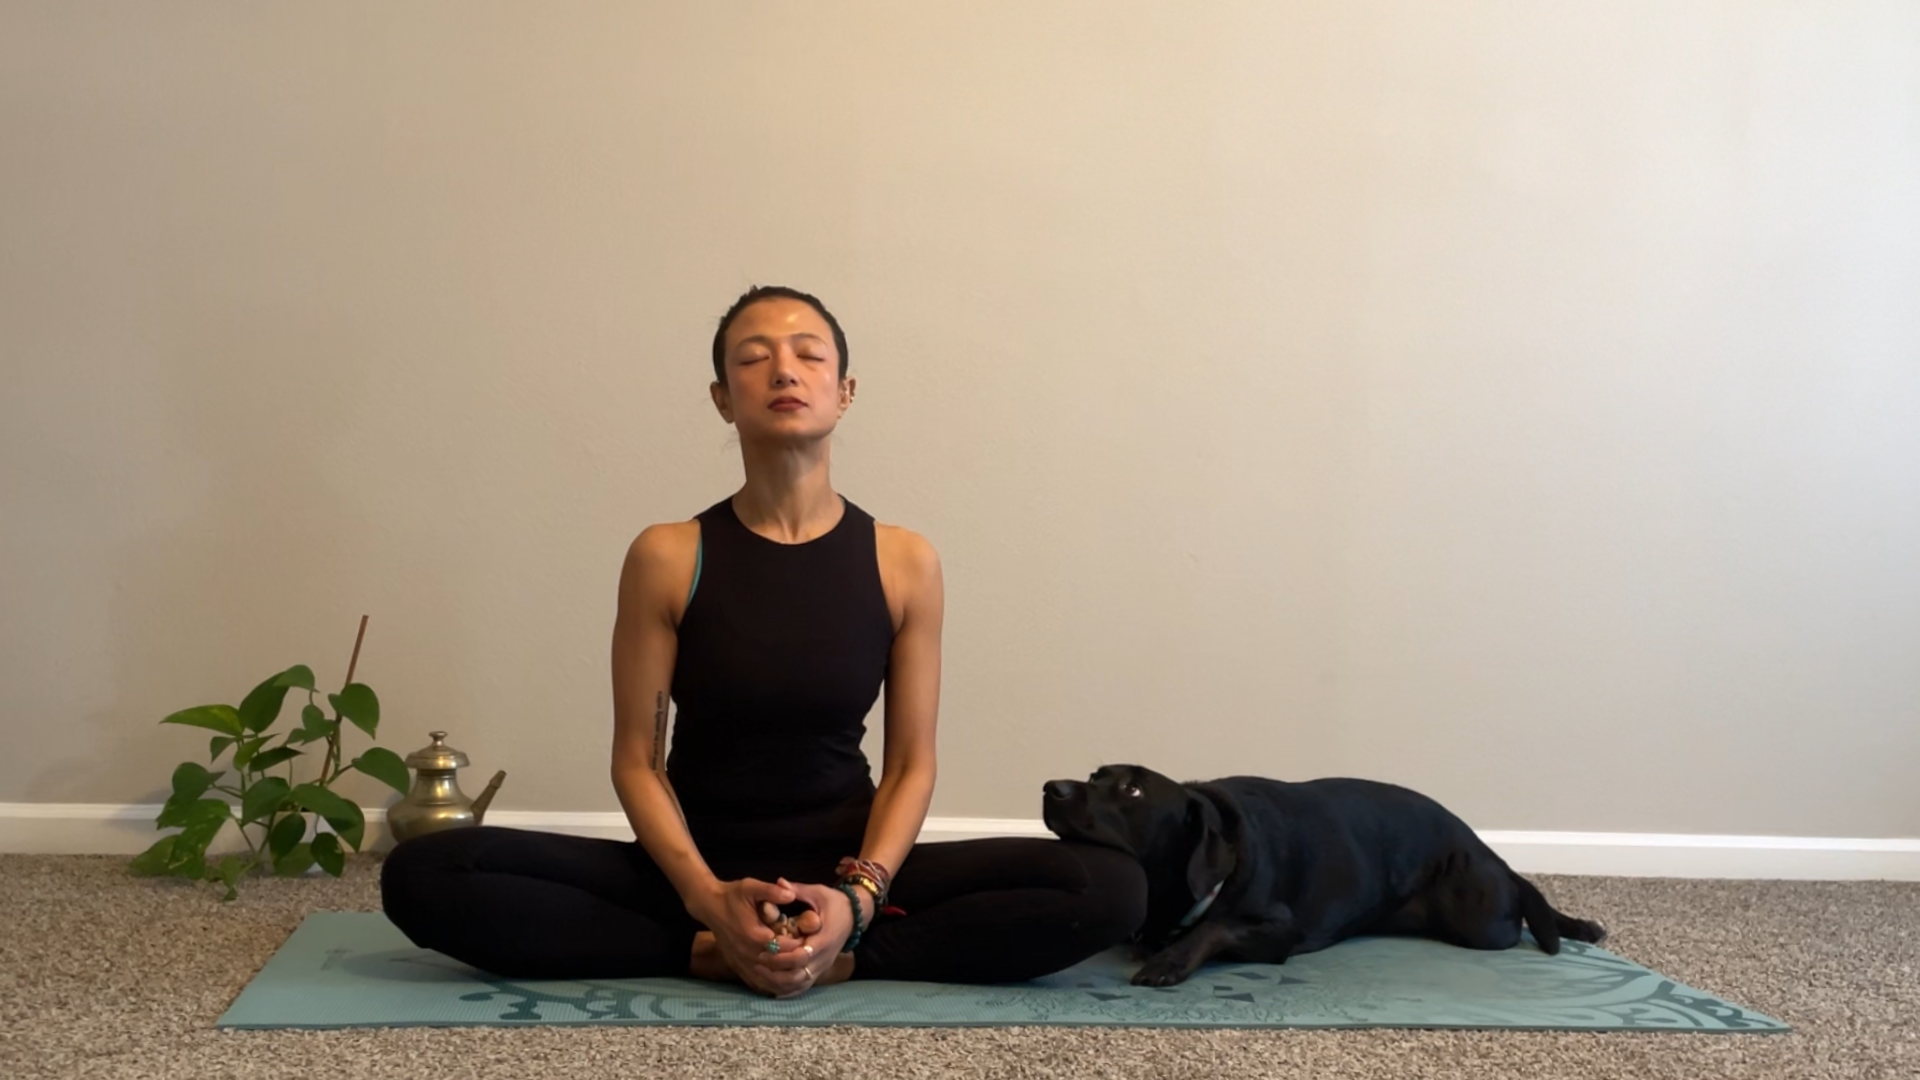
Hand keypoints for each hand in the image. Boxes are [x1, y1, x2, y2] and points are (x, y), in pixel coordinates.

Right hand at [686, 877, 814, 996]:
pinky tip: (783, 984)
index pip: (782, 947)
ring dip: (785, 980)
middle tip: (810, 959)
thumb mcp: (751, 887)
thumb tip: (791, 893)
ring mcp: (741, 962)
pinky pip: (756, 983)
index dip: (798, 945)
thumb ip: (772, 891)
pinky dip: (770, 986)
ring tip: (802, 976)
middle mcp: (747, 952)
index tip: (809, 940)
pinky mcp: (737, 967)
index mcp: (754, 935)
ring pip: (766, 980)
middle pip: (777, 966)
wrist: (709, 906)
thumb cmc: (732, 896)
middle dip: (795, 964)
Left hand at [756, 879, 874, 998]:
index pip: (801, 956)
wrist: (854, 914)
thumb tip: (779, 882)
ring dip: (778, 982)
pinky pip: (802, 987)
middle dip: (775, 970)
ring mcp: (822, 967)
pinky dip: (786, 990)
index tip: (765, 945)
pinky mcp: (819, 971)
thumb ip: (797, 890)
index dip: (781, 954)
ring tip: (759, 972)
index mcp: (824, 939)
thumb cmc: (834, 902)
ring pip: (798, 985)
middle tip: (757, 959)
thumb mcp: (817, 893)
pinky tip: (770, 986)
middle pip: (797, 975)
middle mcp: (824, 958)